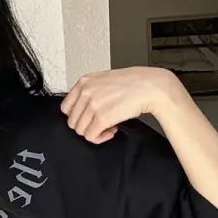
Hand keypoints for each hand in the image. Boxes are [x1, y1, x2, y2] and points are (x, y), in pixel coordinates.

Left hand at [61, 66, 183, 143]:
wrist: (150, 87)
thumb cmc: (133, 83)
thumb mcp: (105, 79)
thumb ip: (91, 91)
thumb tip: (84, 108)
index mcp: (84, 82)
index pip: (66, 107)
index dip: (78, 116)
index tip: (88, 118)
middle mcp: (85, 92)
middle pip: (72, 121)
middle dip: (86, 125)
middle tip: (100, 123)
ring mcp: (92, 106)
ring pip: (80, 130)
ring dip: (94, 132)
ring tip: (108, 127)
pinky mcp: (102, 118)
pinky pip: (91, 136)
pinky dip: (100, 138)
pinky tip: (112, 131)